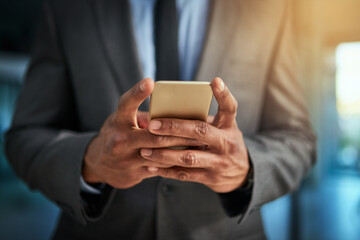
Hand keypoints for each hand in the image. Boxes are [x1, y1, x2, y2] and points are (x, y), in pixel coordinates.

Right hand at [83, 78, 201, 188]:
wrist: (98, 164)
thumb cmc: (117, 135)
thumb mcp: (122, 121)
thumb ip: (145, 117)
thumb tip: (176, 113)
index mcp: (117, 121)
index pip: (126, 104)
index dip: (137, 93)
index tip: (150, 82)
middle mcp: (120, 140)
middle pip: (154, 134)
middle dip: (179, 131)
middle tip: (199, 125)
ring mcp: (126, 159)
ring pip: (160, 153)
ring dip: (182, 148)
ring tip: (201, 143)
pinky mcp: (134, 173)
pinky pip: (160, 168)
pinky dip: (175, 162)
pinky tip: (189, 157)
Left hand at [140, 78, 249, 192]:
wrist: (242, 173)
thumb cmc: (224, 142)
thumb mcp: (223, 129)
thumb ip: (204, 119)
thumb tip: (171, 107)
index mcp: (229, 126)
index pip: (230, 107)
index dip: (223, 94)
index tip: (215, 81)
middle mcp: (226, 143)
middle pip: (200, 131)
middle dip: (175, 127)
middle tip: (152, 124)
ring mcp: (219, 162)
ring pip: (189, 157)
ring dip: (164, 154)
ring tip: (144, 150)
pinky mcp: (210, 178)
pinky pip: (185, 174)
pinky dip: (167, 171)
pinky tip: (151, 166)